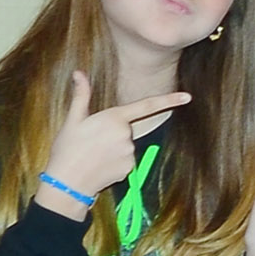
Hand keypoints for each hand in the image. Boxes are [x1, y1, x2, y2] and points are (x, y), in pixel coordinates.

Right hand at [44, 68, 187, 199]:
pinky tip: (99, 165)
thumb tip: (79, 73)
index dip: (169, 100)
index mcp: (115, 118)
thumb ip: (81, 95)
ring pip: (126, 145)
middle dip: (113, 132)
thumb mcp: (72, 120)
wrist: (66, 182)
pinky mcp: (130, 169)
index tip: (188, 96)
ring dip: (113, 148)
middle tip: (90, 141)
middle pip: (127, 128)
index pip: (147, 106)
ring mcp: (130, 153)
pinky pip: (126, 160)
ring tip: (92, 154)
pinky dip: (115, 162)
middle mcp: (127, 135)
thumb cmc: (67, 149)